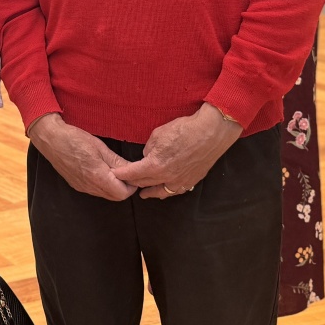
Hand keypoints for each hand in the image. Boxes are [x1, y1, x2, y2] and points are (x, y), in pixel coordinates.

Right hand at [29, 115, 136, 200]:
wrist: (51, 139)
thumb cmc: (75, 139)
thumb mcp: (100, 147)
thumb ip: (117, 162)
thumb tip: (133, 170)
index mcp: (98, 176)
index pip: (122, 193)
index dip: (131, 186)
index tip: (132, 174)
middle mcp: (89, 186)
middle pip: (115, 197)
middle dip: (124, 188)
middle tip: (125, 172)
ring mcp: (82, 187)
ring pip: (105, 195)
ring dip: (113, 187)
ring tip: (113, 170)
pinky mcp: (76, 185)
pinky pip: (95, 191)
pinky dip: (102, 185)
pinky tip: (100, 171)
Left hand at [112, 103, 240, 198]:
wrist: (210, 132)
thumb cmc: (184, 130)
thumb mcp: (158, 134)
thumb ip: (149, 148)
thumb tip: (148, 155)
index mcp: (155, 165)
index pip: (133, 174)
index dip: (122, 174)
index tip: (114, 174)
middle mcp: (167, 177)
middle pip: (145, 183)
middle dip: (133, 182)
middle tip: (125, 182)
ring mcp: (181, 180)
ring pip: (161, 191)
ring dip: (150, 192)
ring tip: (143, 194)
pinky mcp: (193, 179)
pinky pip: (176, 190)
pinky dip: (168, 192)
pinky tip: (165, 191)